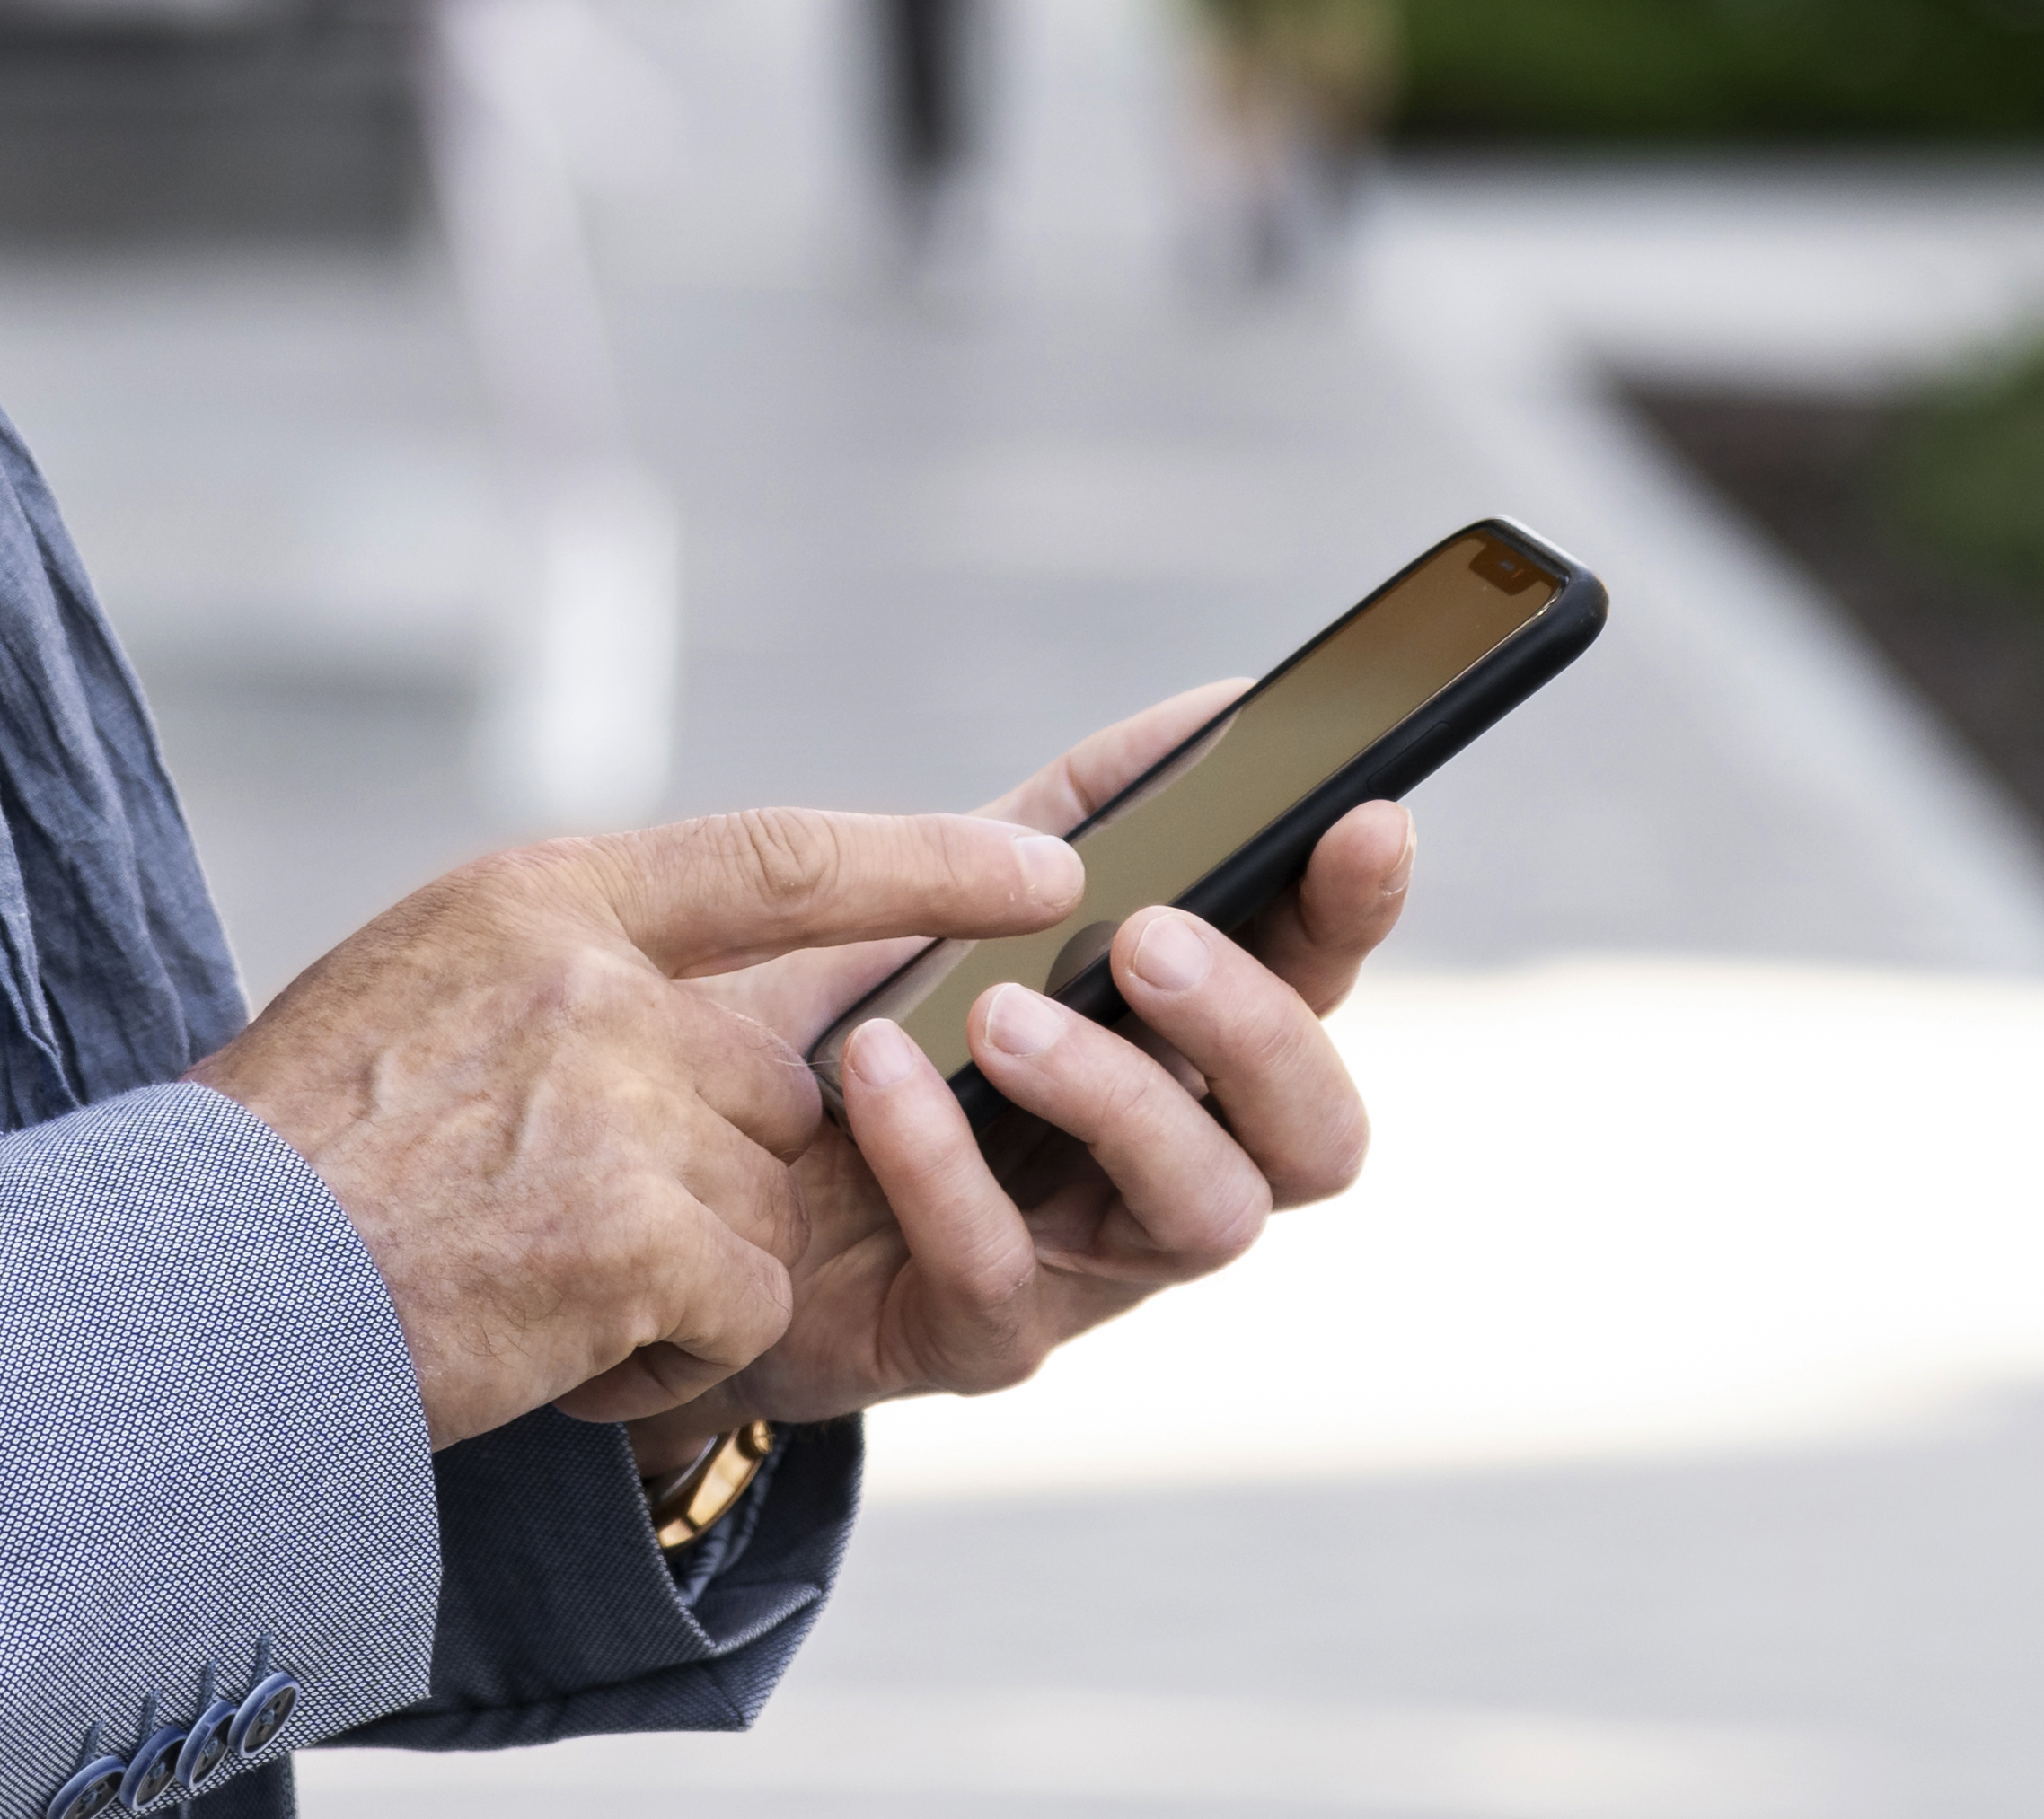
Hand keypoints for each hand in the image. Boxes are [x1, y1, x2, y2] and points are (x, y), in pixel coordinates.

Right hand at [189, 808, 1084, 1446]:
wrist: (194, 1295)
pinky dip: (670, 1355)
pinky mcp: (643, 1233)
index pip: (776, 858)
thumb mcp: (414, 990)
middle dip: (713, 1175)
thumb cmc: (288, 1162)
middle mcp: (596, 979)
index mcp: (538, 896)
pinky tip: (555, 1345)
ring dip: (684, 1274)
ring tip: (533, 1283)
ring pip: (767, 1206)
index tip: (1042, 872)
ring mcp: (624, 1101)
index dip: (923, 865)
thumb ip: (568, 979)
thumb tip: (703, 1024)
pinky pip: (744, 1308)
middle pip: (777, 1085)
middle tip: (562, 1223)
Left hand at [635, 688, 1419, 1454]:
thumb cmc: (847, 1026)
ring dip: (1118, 1096)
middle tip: (1149, 940)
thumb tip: (1223, 705)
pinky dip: (945, 1161)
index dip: (1354, 911)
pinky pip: (1000, 1273)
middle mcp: (1168, 1168)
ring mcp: (1086, 1268)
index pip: (1318, 986)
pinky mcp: (971, 1338)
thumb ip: (1086, 808)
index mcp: (1184, 1053)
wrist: (680, 1170)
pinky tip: (875, 1071)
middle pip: (1313, 1135)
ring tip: (1003, 1013)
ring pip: (1203, 1214)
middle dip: (1256, 1030)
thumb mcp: (957, 895)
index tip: (1363, 818)